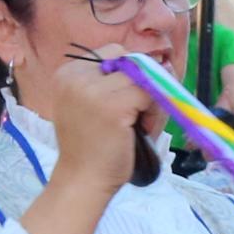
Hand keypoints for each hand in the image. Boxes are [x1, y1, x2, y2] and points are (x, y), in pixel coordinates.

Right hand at [44, 47, 157, 192]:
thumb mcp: (94, 106)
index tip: (126, 103)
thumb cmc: (93, 148)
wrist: (82, 181)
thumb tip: (166, 64)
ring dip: (149, 102)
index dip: (128, 75)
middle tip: (135, 116)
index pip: (113, 53)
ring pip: (142, 78)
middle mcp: (75, 76)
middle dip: (140, 85)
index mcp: (67, 73)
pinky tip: (141, 131)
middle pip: (129, 61)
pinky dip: (153, 113)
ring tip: (137, 126)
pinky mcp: (113, 106)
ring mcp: (93, 90)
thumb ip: (117, 82)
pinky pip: (149, 95)